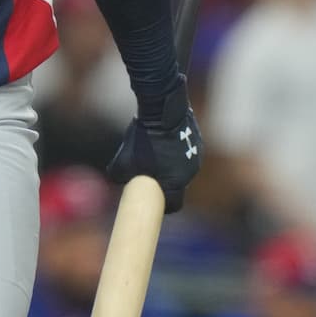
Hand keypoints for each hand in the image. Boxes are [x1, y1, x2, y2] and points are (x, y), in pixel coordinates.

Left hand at [107, 75, 201, 212]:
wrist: (162, 111)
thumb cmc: (143, 140)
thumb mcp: (122, 161)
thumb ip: (119, 177)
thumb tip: (119, 180)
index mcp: (176, 183)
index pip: (174, 205)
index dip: (162, 204)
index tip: (151, 198)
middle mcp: (190, 172)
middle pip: (176, 184)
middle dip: (163, 181)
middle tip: (147, 171)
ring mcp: (196, 155)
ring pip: (181, 166)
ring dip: (169, 163)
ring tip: (153, 150)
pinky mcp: (197, 139)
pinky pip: (184, 150)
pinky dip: (174, 148)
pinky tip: (161, 137)